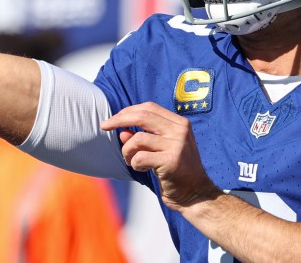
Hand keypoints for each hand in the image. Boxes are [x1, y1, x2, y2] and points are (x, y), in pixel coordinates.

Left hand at [101, 102, 220, 211]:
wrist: (195, 194)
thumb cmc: (176, 171)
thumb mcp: (161, 149)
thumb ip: (144, 137)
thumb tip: (121, 130)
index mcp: (179, 123)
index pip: (149, 107)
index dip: (128, 111)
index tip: (113, 119)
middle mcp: (180, 131)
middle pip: (142, 116)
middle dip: (119, 120)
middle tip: (104, 127)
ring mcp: (177, 145)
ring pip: (137, 139)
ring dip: (126, 151)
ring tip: (130, 161)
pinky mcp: (171, 161)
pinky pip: (140, 157)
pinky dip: (135, 164)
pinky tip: (141, 169)